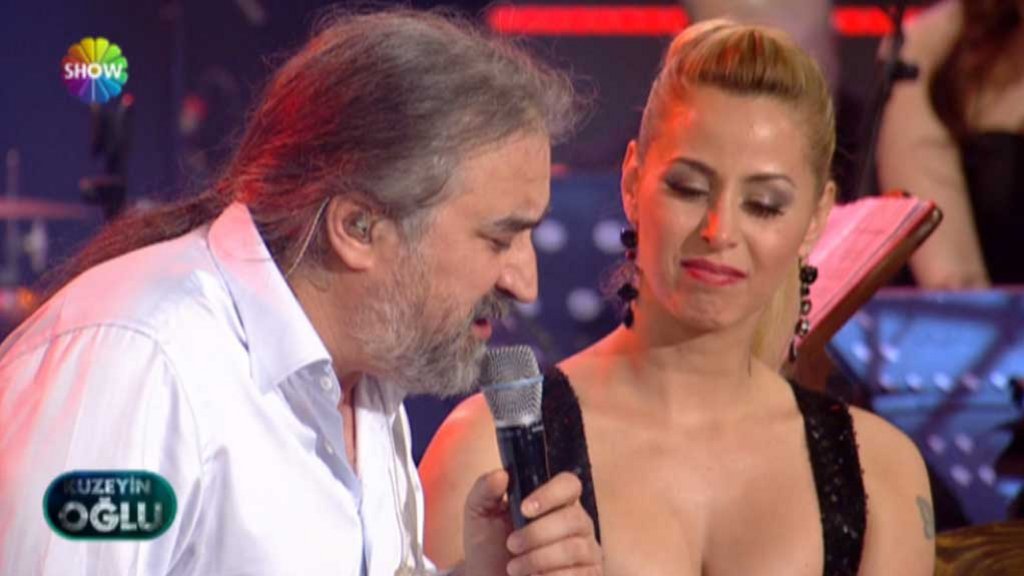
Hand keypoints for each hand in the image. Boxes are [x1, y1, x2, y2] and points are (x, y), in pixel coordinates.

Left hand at [461, 470, 601, 575]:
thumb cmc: (489, 547)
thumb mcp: (479, 516)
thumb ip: (485, 490)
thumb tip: (501, 475)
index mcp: (555, 502)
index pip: (569, 485)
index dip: (550, 494)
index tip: (524, 509)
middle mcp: (577, 523)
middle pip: (573, 518)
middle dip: (537, 533)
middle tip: (512, 545)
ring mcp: (586, 551)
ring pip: (574, 548)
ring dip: (539, 559)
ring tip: (514, 568)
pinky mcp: (589, 575)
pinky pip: (578, 574)